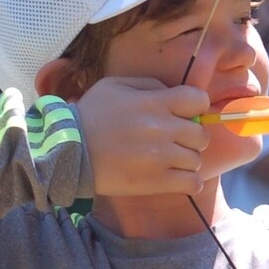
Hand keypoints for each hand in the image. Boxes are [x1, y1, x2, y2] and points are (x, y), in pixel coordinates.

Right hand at [77, 77, 210, 196]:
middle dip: (191, 138)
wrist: (66, 152)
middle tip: (176, 142)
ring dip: (187, 161)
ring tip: (169, 161)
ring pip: (197, 160)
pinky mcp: (155, 182)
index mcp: (154, 102)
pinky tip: (177, 178)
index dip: (196, 107)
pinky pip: (193, 183)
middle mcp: (161, 128)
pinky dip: (190, 182)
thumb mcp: (115, 86)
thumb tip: (173, 93)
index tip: (186, 114)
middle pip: (201, 135)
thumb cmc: (90, 116)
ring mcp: (160, 157)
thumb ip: (148, 84)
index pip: (199, 100)